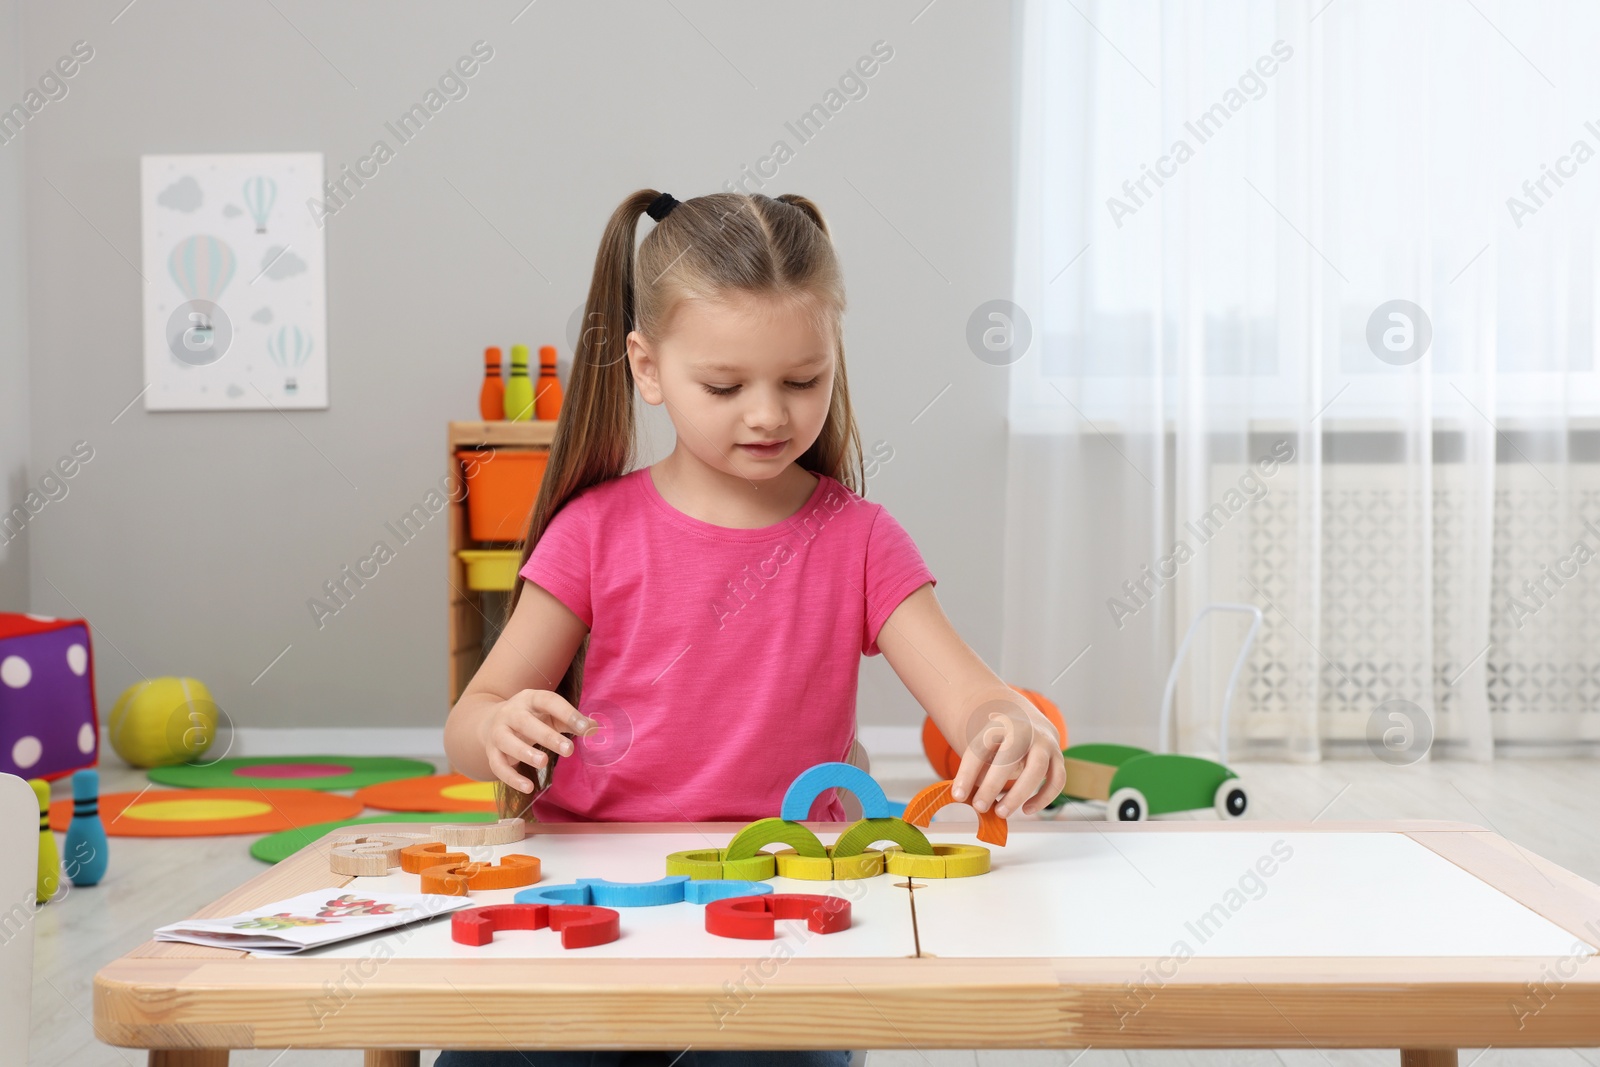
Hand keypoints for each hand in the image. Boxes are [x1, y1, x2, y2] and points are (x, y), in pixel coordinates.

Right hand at [478, 689, 593, 793]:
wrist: (490, 721)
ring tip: (544, 763)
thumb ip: (572, 721)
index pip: (548, 701)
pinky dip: (511, 778)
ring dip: (525, 753)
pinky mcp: (491, 752)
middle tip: (568, 750)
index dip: (567, 713)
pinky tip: (528, 788)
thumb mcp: (551, 715)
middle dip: (546, 736)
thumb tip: (595, 727)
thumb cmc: (532, 718)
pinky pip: (497, 766)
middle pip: (525, 722)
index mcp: (530, 699)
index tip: (585, 728)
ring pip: (507, 742)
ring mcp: (498, 732)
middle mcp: (511, 713)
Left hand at [948, 690, 1065, 817]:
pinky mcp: (1058, 756)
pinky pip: (1057, 779)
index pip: (979, 749)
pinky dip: (1044, 798)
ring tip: (1001, 812)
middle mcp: (1024, 730)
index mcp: (997, 725)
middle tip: (979, 807)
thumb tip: (968, 798)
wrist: (1025, 719)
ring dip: (1018, 794)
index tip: (957, 796)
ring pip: (1037, 769)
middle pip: (1010, 757)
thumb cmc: (999, 741)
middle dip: (993, 785)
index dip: (967, 774)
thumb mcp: (983, 747)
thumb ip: (977, 770)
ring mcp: (1044, 743)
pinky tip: (1026, 810)